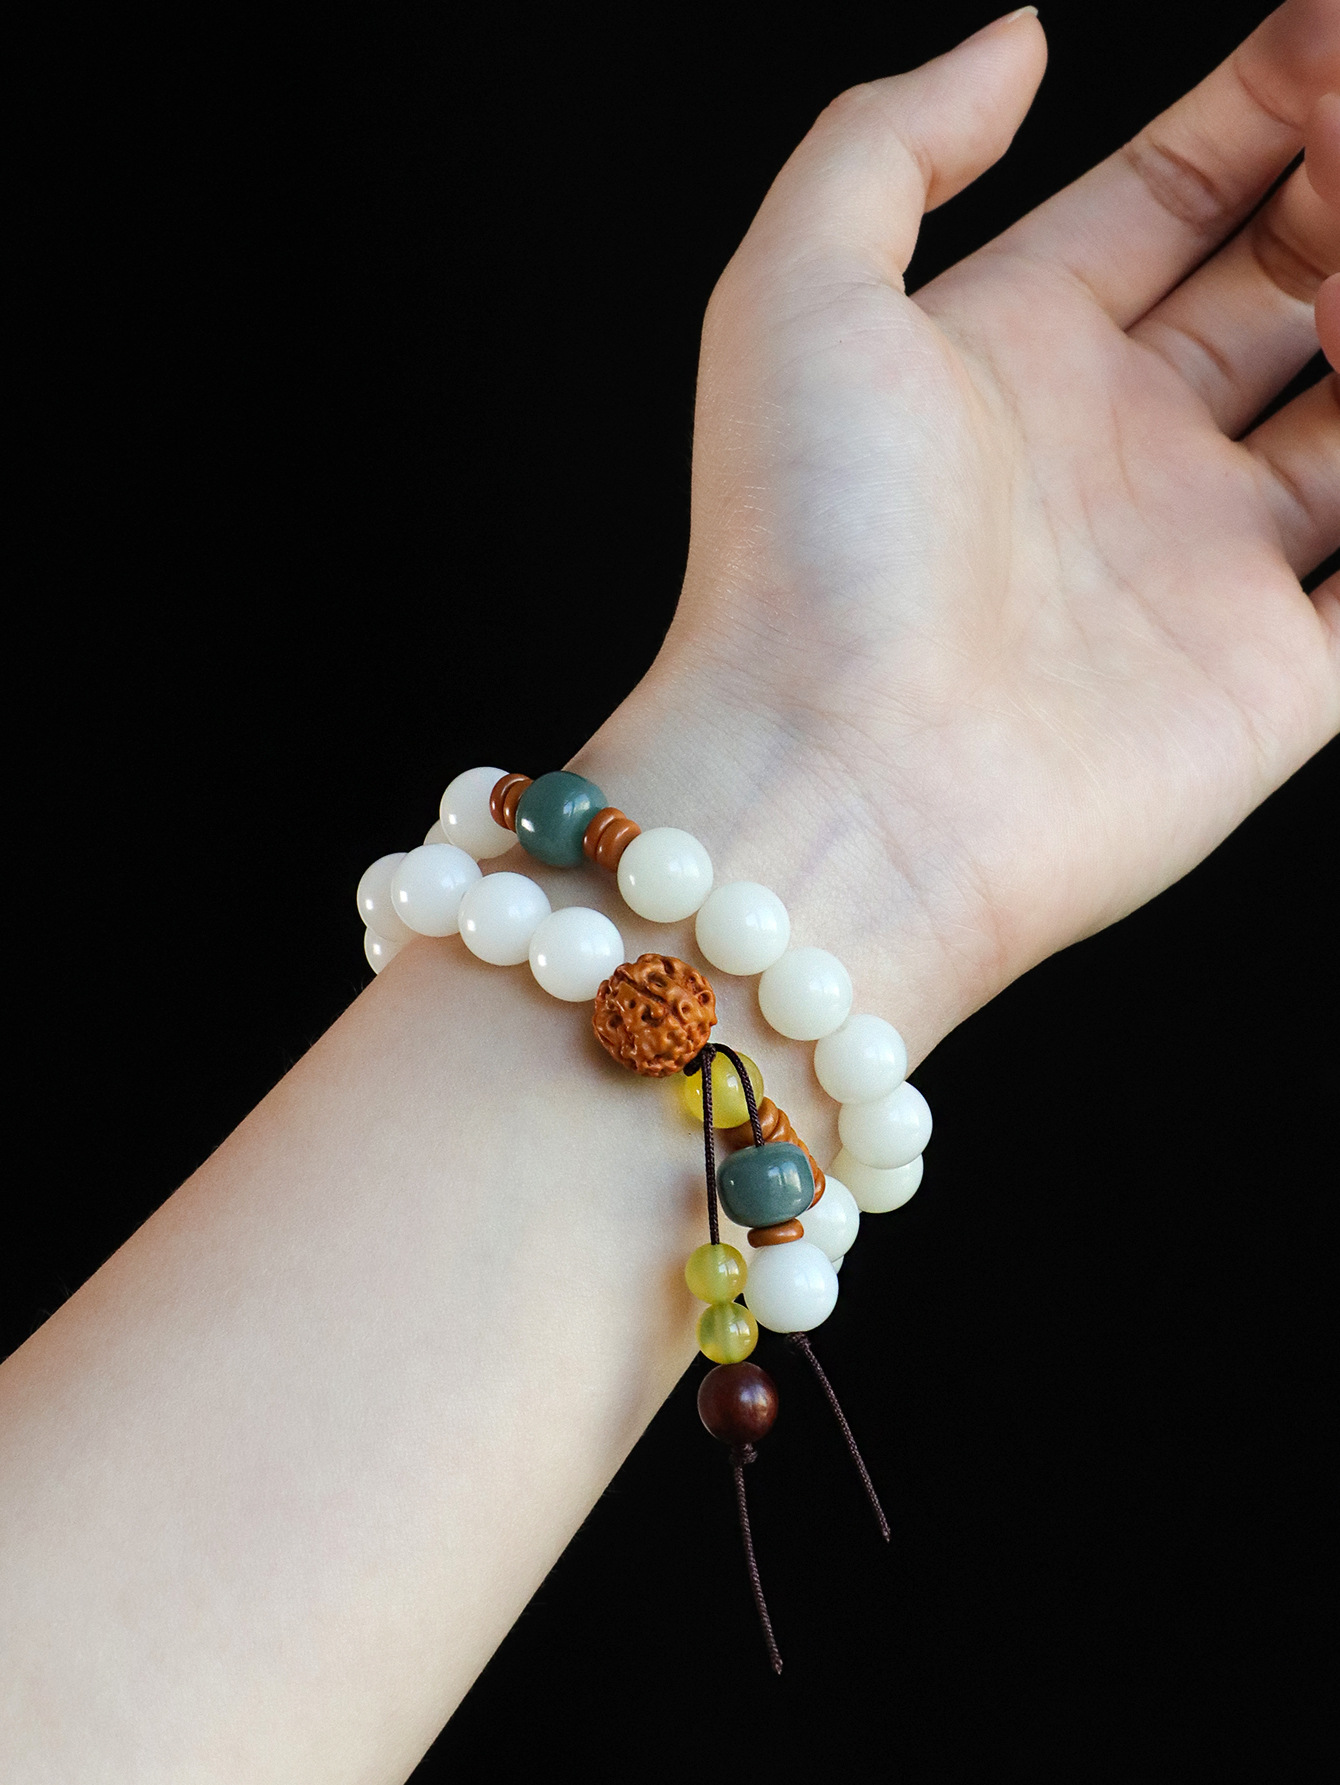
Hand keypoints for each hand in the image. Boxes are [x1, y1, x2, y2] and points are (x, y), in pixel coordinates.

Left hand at [585, 4, 1339, 1059]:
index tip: (1331, 31)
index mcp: (1016, 352)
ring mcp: (1203, 564)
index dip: (1272, 102)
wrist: (837, 788)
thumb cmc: (800, 550)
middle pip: (1291, 281)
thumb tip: (1016, 37)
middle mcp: (1118, 450)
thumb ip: (892, 143)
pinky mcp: (1271, 680)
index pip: (1178, 193)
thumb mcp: (795, 294)